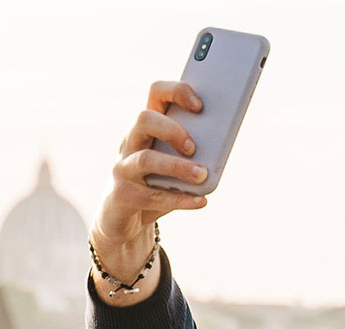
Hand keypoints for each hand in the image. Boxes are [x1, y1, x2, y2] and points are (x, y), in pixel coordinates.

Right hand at [90, 81, 207, 304]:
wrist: (122, 219)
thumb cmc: (155, 183)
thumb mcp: (172, 163)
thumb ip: (192, 152)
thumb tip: (223, 147)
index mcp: (147, 128)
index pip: (156, 93)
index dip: (177, 92)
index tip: (200, 106)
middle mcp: (130, 142)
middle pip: (145, 119)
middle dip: (173, 130)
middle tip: (194, 148)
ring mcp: (122, 168)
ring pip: (146, 159)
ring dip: (178, 167)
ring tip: (202, 175)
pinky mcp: (122, 195)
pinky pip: (151, 196)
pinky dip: (180, 199)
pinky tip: (200, 201)